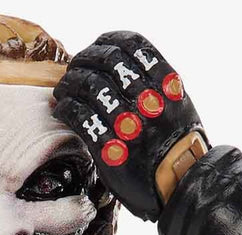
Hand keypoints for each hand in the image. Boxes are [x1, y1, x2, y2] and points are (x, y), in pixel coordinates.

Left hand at [53, 32, 205, 220]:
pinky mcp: (110, 149)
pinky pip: (80, 118)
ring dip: (69, 84)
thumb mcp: (177, 107)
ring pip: (89, 87)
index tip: (97, 45)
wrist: (179, 186)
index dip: (108, 41)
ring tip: (63, 89)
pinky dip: (66, 108)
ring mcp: (128, 124)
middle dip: (84, 60)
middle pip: (107, 62)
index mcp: (165, 85)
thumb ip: (156, 86)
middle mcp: (147, 101)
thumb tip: (124, 68)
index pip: (132, 46)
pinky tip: (62, 109)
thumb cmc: (177, 149)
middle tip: (75, 68)